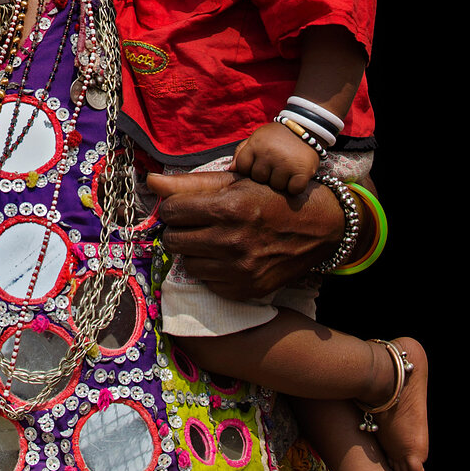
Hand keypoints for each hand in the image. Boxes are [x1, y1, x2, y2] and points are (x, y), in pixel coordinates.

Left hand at [147, 170, 342, 299]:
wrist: (319, 227)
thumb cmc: (273, 197)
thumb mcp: (236, 182)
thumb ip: (190, 184)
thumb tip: (150, 181)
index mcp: (228, 208)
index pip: (172, 211)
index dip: (175, 208)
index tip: (186, 208)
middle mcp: (232, 241)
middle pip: (174, 240)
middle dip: (181, 230)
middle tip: (198, 225)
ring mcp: (239, 269)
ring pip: (188, 263)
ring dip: (195, 252)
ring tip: (216, 241)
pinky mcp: (246, 289)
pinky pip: (208, 282)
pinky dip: (213, 271)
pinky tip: (229, 257)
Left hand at [232, 123, 319, 195]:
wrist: (306, 126)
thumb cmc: (277, 136)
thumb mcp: (257, 138)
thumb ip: (241, 152)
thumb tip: (231, 170)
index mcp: (256, 145)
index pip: (242, 168)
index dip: (249, 169)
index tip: (259, 164)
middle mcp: (269, 154)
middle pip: (259, 179)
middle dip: (266, 176)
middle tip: (275, 166)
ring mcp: (286, 163)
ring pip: (276, 186)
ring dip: (281, 182)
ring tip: (286, 169)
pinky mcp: (302, 171)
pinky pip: (293, 190)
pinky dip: (295, 187)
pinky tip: (296, 177)